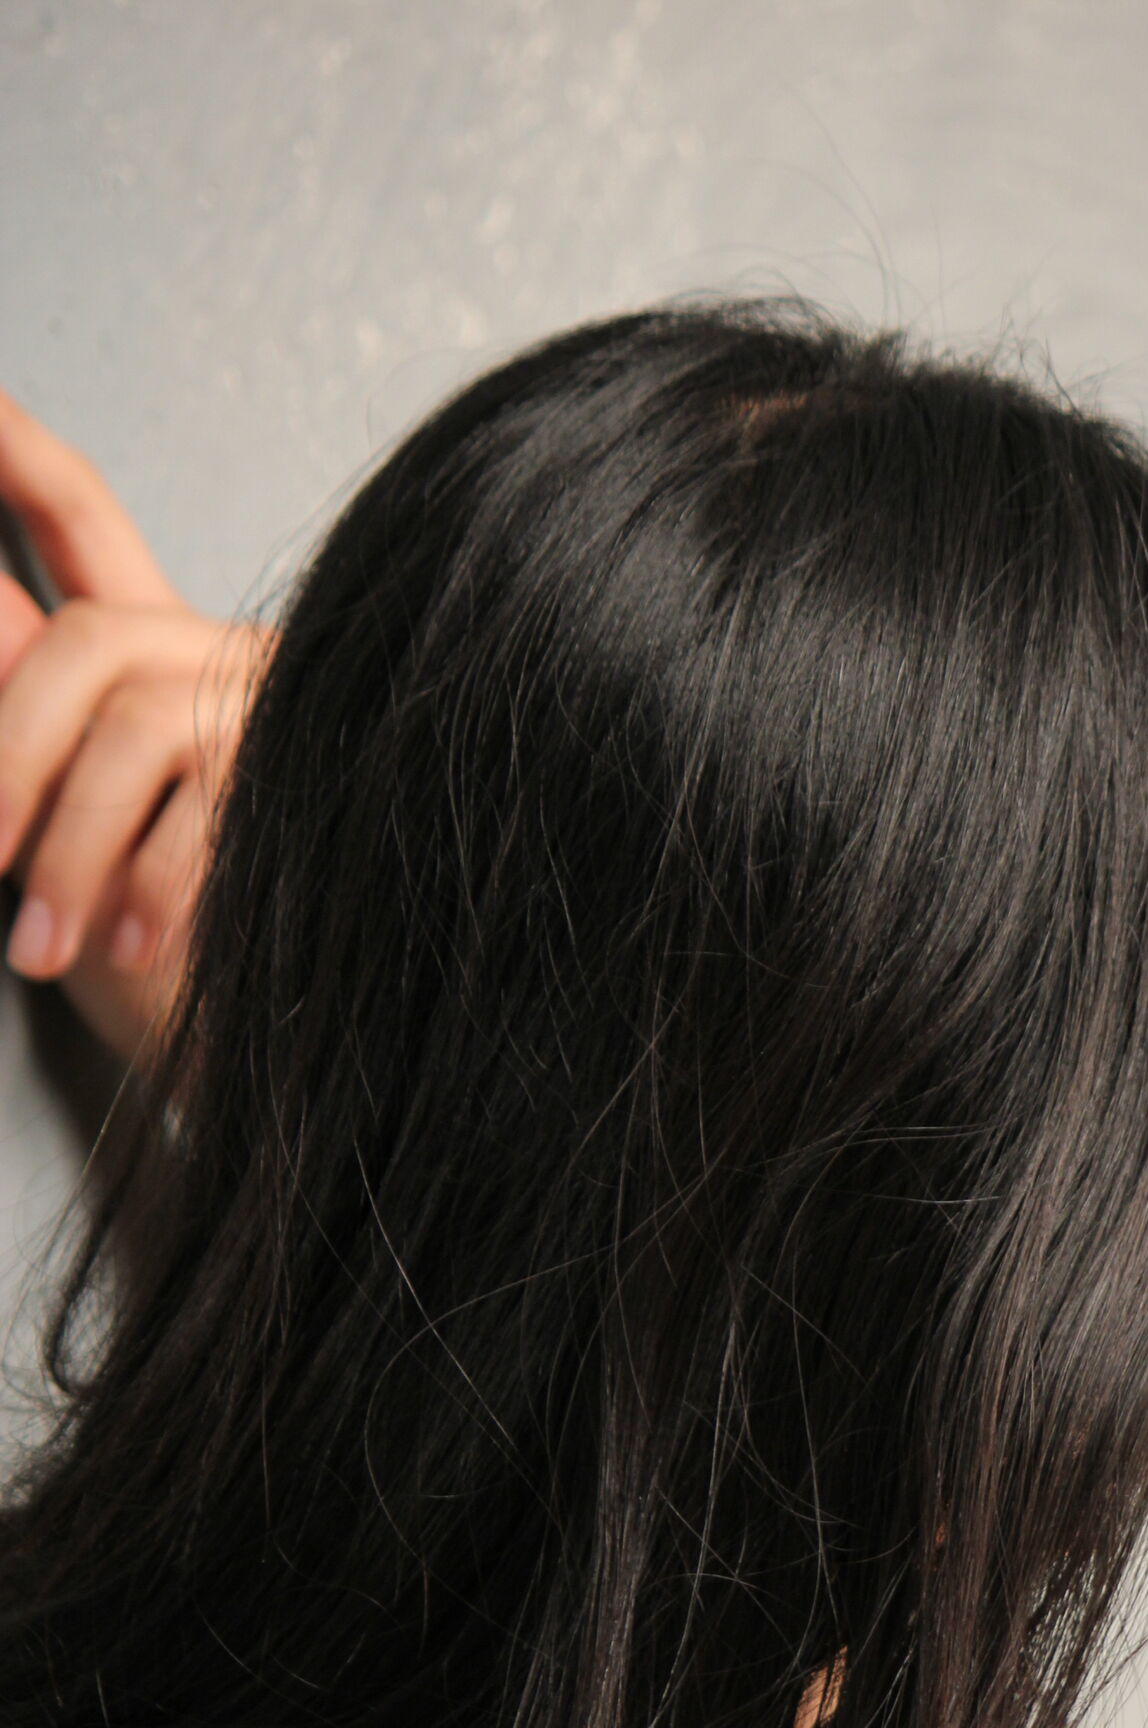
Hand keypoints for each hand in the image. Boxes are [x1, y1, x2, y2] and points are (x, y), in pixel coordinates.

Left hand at [0, 388, 273, 1066]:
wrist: (261, 1049)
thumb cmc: (156, 955)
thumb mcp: (56, 829)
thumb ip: (26, 732)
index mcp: (154, 654)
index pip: (77, 515)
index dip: (16, 451)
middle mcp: (220, 663)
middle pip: (86, 645)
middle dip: (8, 747)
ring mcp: (276, 723)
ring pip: (133, 727)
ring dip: (63, 844)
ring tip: (34, 946)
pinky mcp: (310, 793)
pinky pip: (199, 818)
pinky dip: (143, 892)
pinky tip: (122, 951)